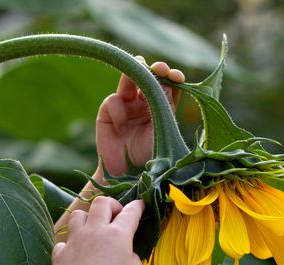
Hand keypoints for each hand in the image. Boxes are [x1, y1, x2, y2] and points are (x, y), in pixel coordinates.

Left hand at [51, 197, 144, 264]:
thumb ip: (133, 257)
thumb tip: (125, 253)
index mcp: (117, 234)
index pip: (130, 212)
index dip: (138, 206)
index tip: (141, 204)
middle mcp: (94, 231)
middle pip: (101, 203)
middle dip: (111, 204)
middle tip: (115, 215)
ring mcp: (74, 241)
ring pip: (77, 215)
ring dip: (87, 218)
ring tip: (92, 230)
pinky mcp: (59, 254)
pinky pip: (63, 242)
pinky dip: (70, 246)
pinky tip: (75, 255)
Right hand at [95, 60, 184, 179]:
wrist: (126, 175)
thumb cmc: (148, 156)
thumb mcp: (162, 130)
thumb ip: (164, 106)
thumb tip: (166, 82)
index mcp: (160, 106)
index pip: (168, 86)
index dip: (172, 77)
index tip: (176, 76)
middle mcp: (143, 102)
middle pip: (148, 78)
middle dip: (155, 70)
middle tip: (160, 69)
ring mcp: (125, 105)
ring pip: (128, 81)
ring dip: (134, 73)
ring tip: (140, 70)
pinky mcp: (107, 112)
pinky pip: (113, 100)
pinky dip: (119, 111)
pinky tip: (122, 127)